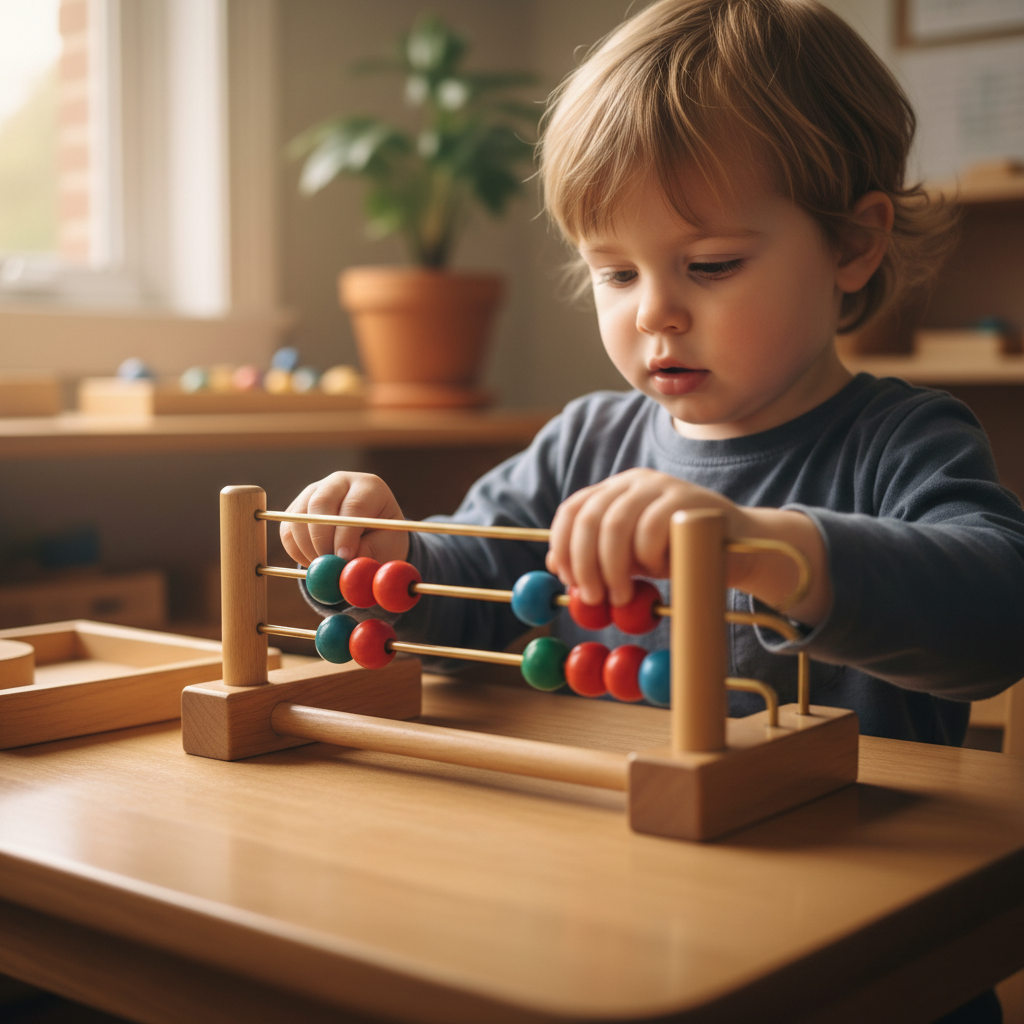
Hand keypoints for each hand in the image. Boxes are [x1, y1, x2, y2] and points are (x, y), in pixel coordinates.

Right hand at [280, 472, 408, 567]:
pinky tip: (314, 562)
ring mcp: (314, 492)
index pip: (354, 505)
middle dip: (322, 539)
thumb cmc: (383, 539)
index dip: (346, 534)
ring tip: (325, 568)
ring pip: (299, 518)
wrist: (369, 535)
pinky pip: (287, 531)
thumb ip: (370, 552)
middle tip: (328, 566)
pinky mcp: (297, 508)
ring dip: (308, 548)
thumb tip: (343, 562)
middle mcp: (339, 482)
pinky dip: (297, 552)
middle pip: (320, 504)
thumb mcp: (388, 546)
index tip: (344, 558)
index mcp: (369, 486)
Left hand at [545, 469, 830, 624]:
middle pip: (590, 518)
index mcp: (616, 490)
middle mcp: (634, 481)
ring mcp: (661, 486)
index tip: (564, 578)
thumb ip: (599, 557)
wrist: (739, 550)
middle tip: (591, 597)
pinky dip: (648, 558)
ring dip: (612, 569)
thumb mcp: (632, 557)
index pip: (573, 509)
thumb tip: (556, 567)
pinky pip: (650, 531)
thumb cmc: (680, 556)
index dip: (561, 544)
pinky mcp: (685, 499)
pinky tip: (661, 570)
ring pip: (615, 526)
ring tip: (623, 596)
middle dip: (583, 563)